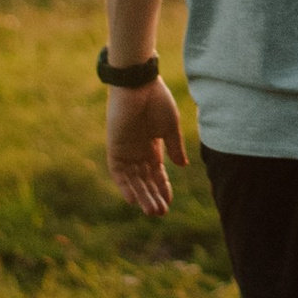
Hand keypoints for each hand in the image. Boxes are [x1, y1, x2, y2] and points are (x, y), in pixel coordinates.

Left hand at [107, 77, 186, 215]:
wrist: (138, 84)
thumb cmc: (157, 101)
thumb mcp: (170, 127)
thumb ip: (174, 147)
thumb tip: (182, 166)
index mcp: (152, 147)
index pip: (157, 174)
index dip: (163, 188)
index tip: (169, 202)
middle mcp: (138, 152)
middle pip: (145, 181)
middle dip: (153, 197)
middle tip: (160, 213)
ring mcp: (126, 151)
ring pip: (133, 180)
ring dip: (141, 195)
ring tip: (152, 211)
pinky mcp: (115, 148)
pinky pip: (118, 172)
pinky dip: (124, 185)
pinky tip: (132, 199)